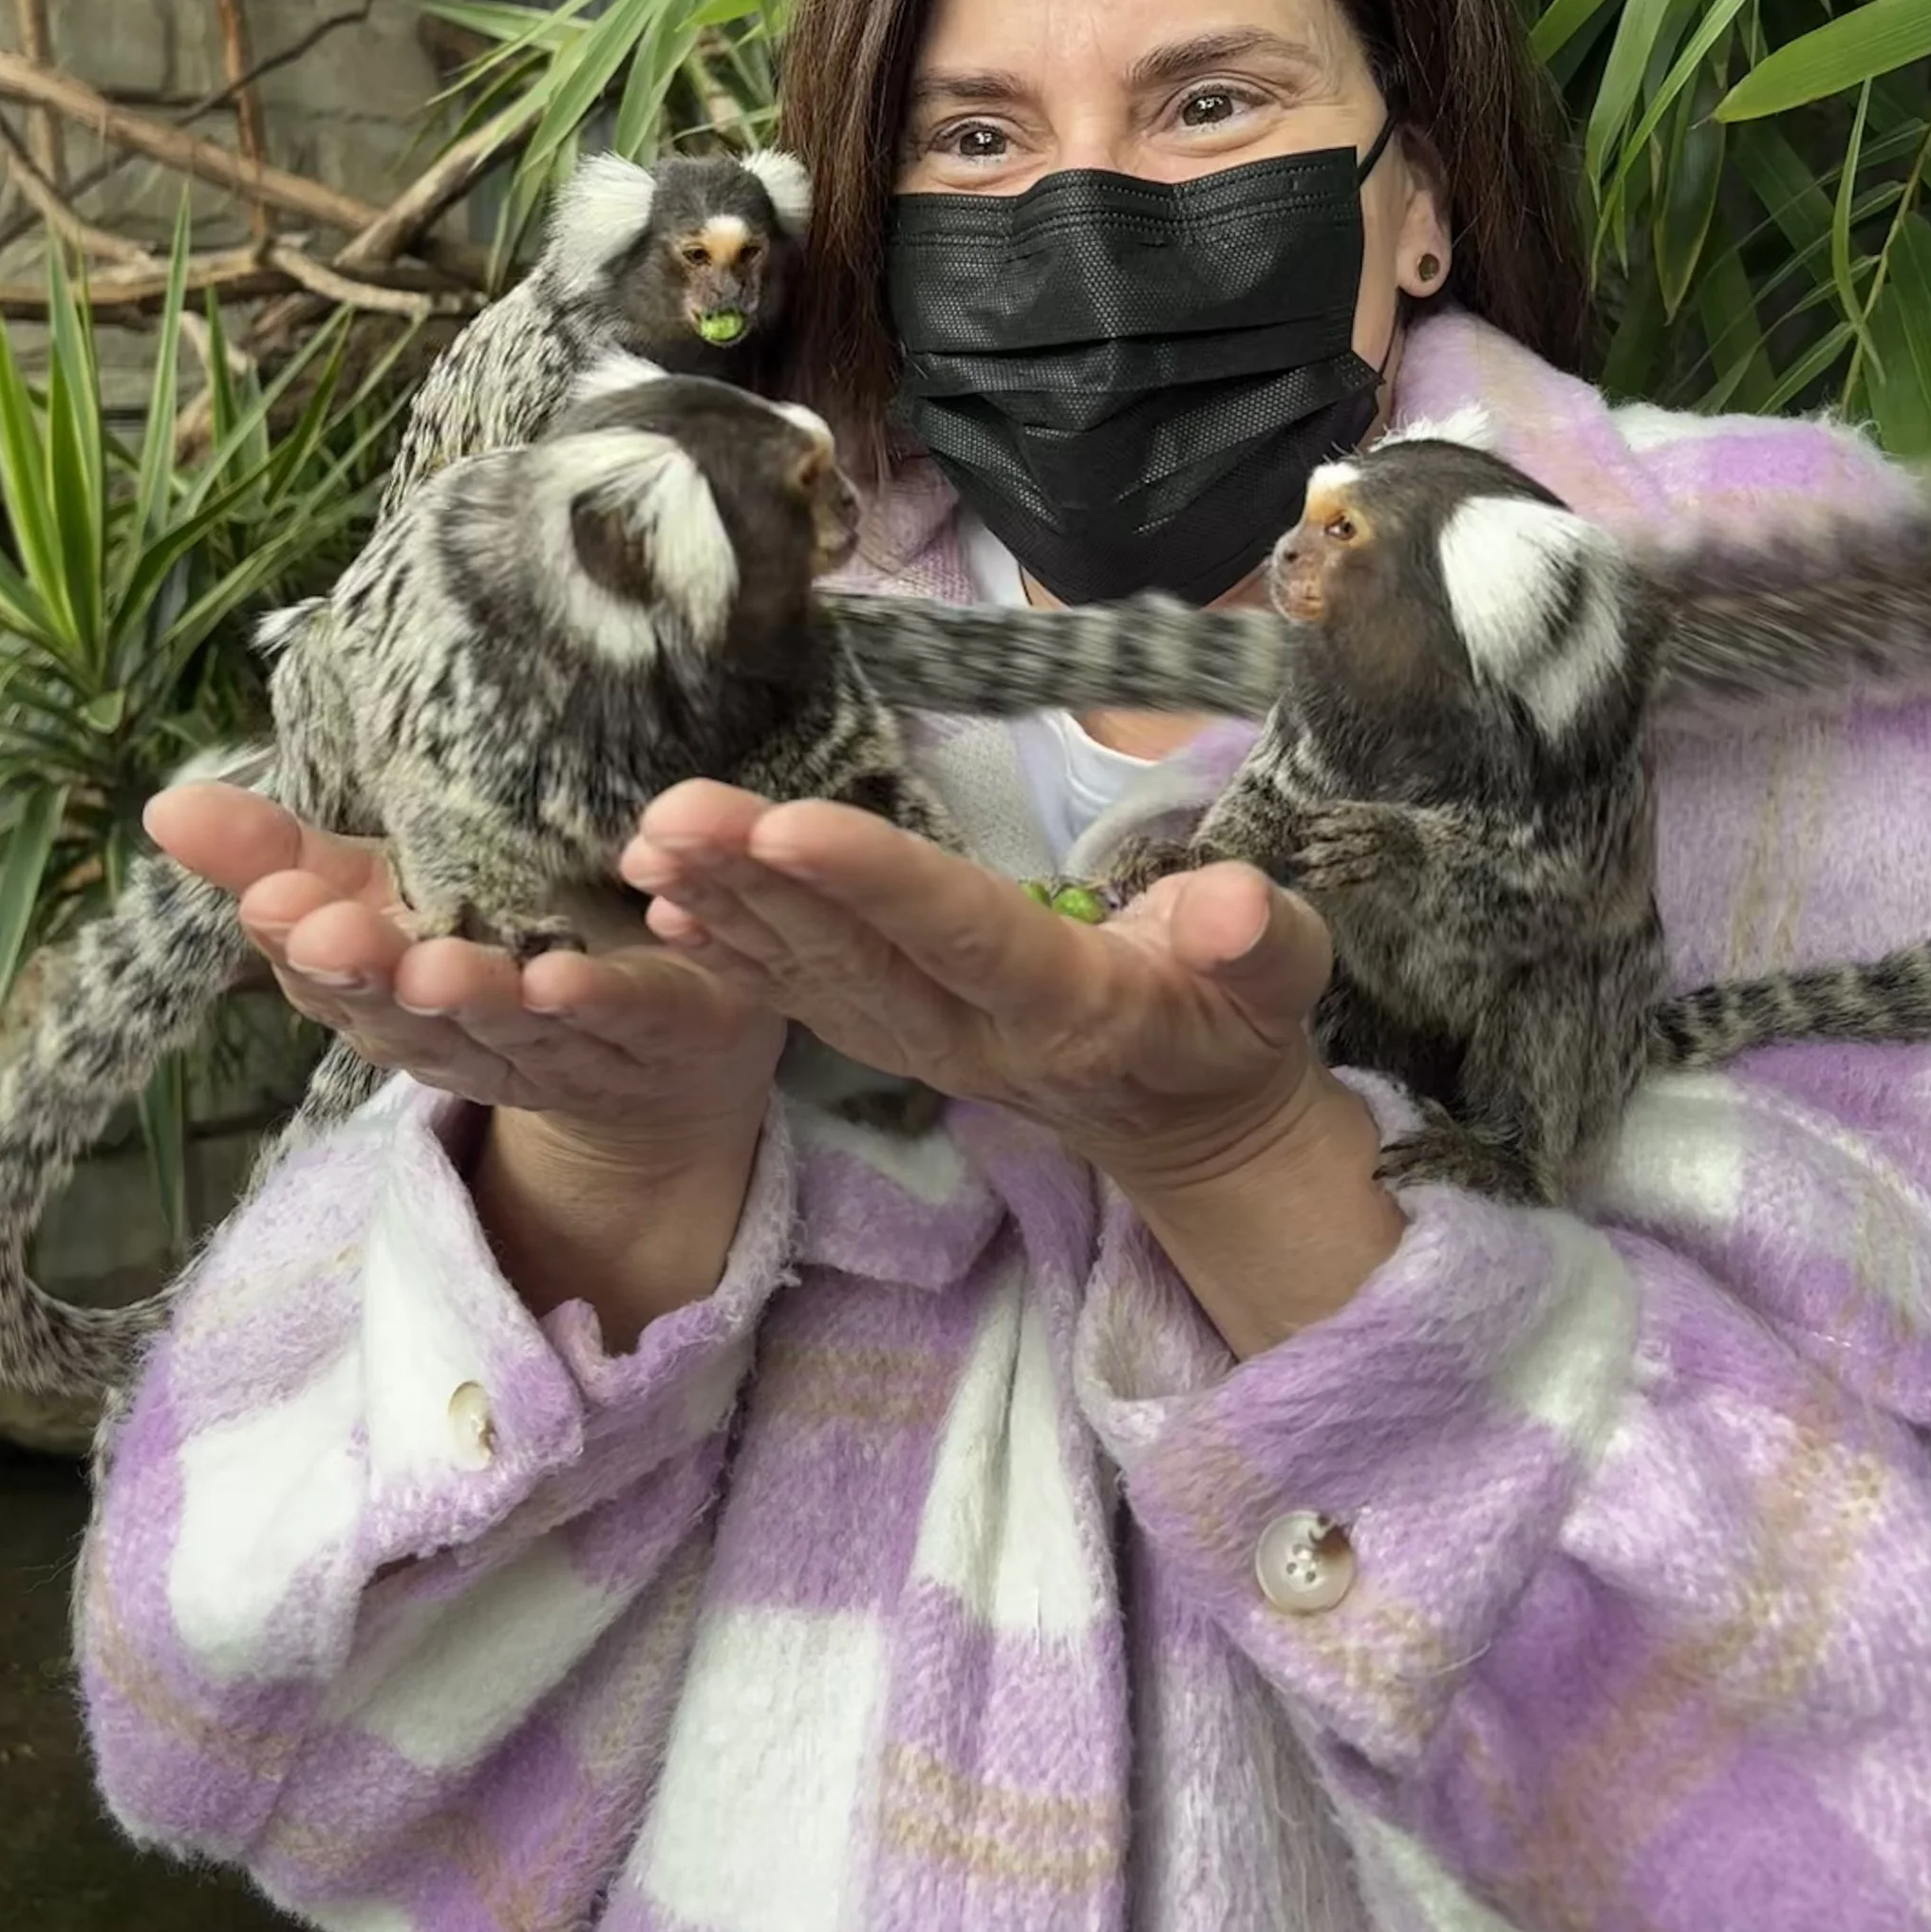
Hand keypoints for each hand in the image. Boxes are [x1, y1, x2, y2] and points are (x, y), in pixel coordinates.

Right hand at [140, 781, 783, 1158]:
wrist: (660, 1043)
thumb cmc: (499, 949)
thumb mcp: (384, 897)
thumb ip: (282, 858)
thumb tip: (162, 807)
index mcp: (392, 1001)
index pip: (331, 978)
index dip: (300, 943)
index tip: (268, 899)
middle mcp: (465, 1037)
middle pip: (408, 1012)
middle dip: (366, 973)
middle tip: (325, 928)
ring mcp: (562, 1044)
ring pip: (508, 1026)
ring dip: (468, 998)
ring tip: (434, 966)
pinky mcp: (654, 1027)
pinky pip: (621, 1014)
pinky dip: (591, 1000)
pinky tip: (564, 976)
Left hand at [617, 784, 1340, 1196]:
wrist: (1187, 1118)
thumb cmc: (1234, 1020)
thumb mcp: (1282, 980)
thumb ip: (1261, 943)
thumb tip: (1233, 909)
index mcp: (1068, 1008)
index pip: (961, 934)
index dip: (877, 882)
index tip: (790, 823)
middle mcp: (974, 1036)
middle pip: (855, 955)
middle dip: (759, 882)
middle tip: (673, 813)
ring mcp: (921, 1045)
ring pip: (810, 973)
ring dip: (725, 907)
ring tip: (648, 842)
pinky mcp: (890, 1037)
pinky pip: (797, 996)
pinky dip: (729, 949)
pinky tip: (664, 901)